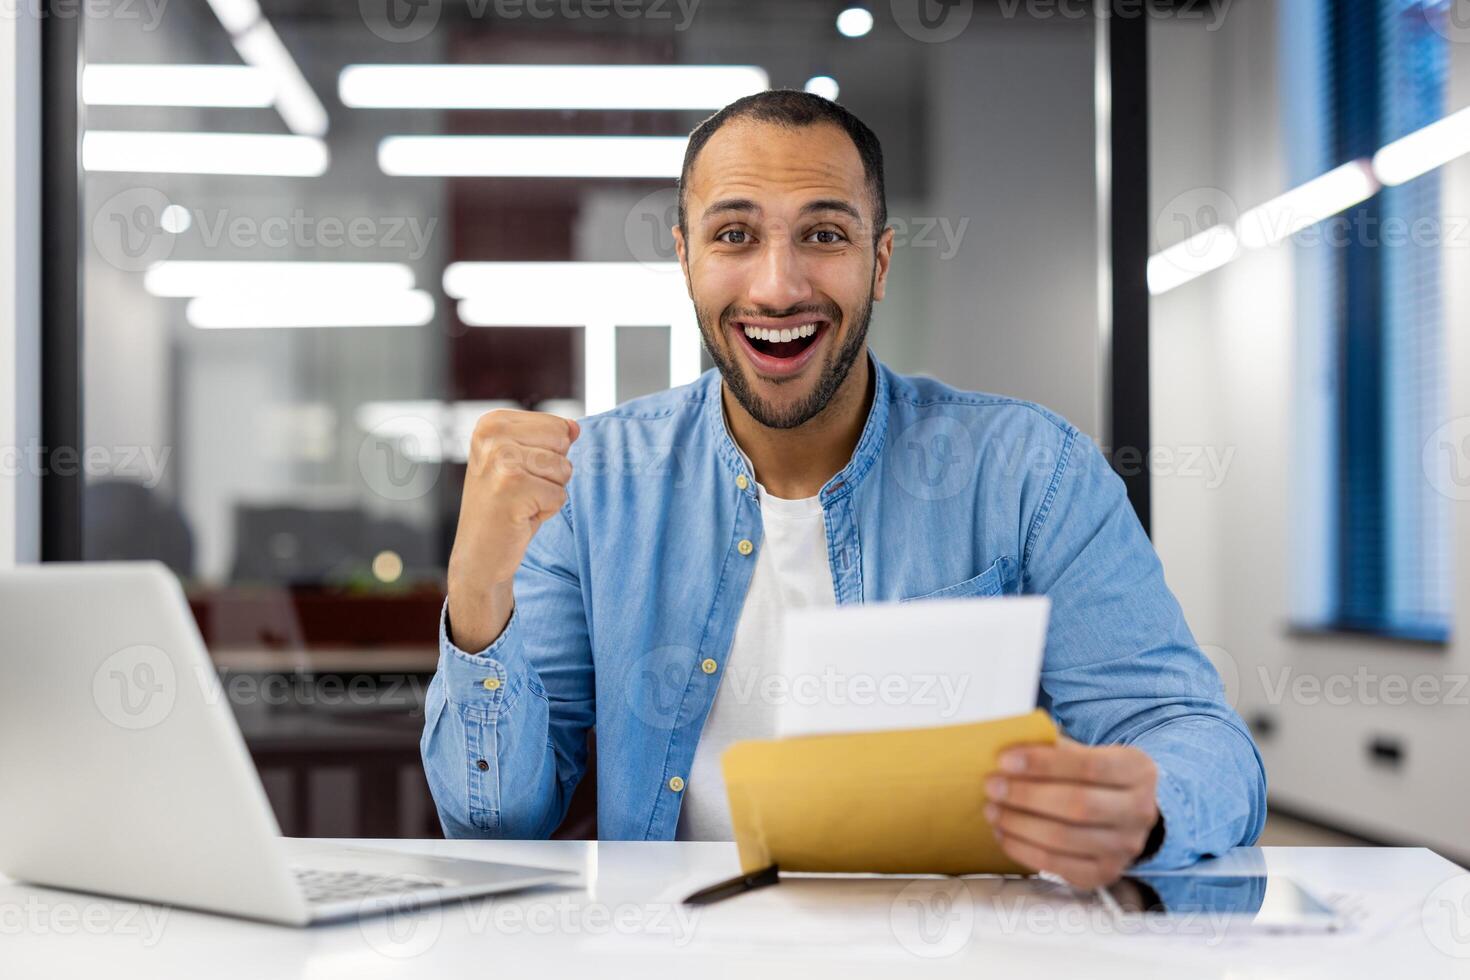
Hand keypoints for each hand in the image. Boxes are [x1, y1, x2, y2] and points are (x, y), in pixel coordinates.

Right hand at [447, 410, 579, 650]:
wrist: (479, 554)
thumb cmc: (505, 506)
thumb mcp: (525, 463)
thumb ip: (550, 439)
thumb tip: (576, 428)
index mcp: (492, 422)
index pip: (557, 425)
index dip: (549, 454)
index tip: (520, 473)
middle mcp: (492, 436)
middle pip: (562, 443)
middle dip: (553, 472)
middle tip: (522, 490)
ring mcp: (500, 460)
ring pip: (563, 468)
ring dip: (550, 492)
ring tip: (521, 502)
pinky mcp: (512, 487)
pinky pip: (560, 495)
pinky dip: (547, 511)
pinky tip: (520, 516)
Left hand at [984, 736, 1159, 888]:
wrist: (1123, 812)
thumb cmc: (1094, 776)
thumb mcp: (1086, 752)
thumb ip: (1054, 749)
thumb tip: (1009, 752)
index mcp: (1137, 770)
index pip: (1089, 766)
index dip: (1043, 764)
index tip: (1004, 760)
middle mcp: (1139, 812)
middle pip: (1077, 805)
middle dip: (1026, 795)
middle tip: (992, 785)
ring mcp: (1125, 847)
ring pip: (1064, 839)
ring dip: (1018, 824)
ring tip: (992, 810)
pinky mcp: (1105, 874)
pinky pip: (1057, 866)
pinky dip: (1023, 850)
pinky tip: (1003, 833)